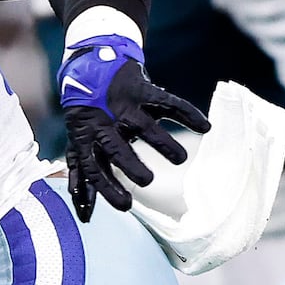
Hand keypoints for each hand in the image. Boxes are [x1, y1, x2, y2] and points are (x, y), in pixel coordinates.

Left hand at [55, 14, 208, 220]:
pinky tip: (204, 126)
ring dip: (163, 143)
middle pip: (115, 147)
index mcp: (86, 139)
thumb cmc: (88, 118)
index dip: (107, 188)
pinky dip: (186, 113)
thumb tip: (83, 217)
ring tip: (181, 159)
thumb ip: (82, 179)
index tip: (127, 207)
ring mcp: (122, 105)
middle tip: (148, 181)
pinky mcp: (140, 89)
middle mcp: (103, 123)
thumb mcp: (79, 145)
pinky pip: (166, 101)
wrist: (92, 67)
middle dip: (131, 165)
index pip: (93, 169)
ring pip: (143, 125)